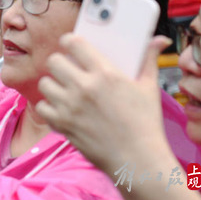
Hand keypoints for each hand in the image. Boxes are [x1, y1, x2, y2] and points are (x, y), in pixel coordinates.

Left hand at [36, 34, 172, 171]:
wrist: (138, 159)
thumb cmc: (145, 123)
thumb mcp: (149, 88)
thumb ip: (148, 59)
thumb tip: (158, 39)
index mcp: (105, 73)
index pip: (74, 43)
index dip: (69, 41)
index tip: (71, 45)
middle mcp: (84, 87)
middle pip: (54, 61)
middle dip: (59, 63)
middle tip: (67, 70)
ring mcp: (71, 106)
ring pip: (44, 83)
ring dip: (53, 85)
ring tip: (63, 90)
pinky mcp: (63, 124)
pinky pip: (42, 107)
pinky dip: (49, 108)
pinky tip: (61, 109)